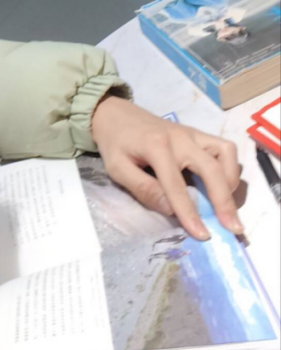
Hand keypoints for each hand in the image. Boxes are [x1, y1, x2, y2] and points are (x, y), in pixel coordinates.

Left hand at [91, 96, 241, 239]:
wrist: (116, 113)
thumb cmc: (115, 143)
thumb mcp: (117, 168)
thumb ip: (143, 188)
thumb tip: (171, 211)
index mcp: (156, 147)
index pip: (176, 185)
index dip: (189, 213)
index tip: (202, 235)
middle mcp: (180, 138)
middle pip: (211, 169)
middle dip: (224, 201)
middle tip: (233, 227)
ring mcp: (192, 133)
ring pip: (225, 154)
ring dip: (230, 181)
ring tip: (227, 204)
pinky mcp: (198, 133)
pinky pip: (224, 147)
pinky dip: (229, 166)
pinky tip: (222, 182)